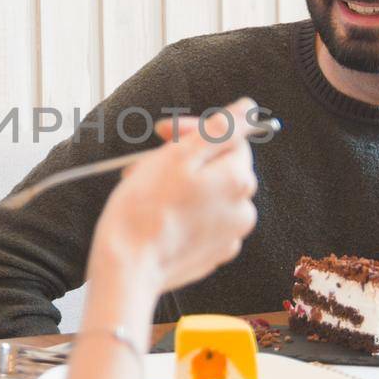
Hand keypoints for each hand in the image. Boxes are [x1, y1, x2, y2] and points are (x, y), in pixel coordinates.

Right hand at [90, 98, 259, 293]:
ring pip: (208, 195)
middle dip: (183, 159)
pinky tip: (156, 216)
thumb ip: (221, 129)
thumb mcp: (179, 156)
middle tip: (145, 164)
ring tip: (145, 191)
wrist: (128, 270)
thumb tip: (250, 108)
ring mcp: (229, 236)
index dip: (196, 129)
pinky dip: (182, 213)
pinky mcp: (212, 255)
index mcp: (238, 180)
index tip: (162, 133)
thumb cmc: (146, 210)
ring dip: (180, 186)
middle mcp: (243, 209)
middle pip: (219, 167)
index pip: (231, 138)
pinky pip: (202, 222)